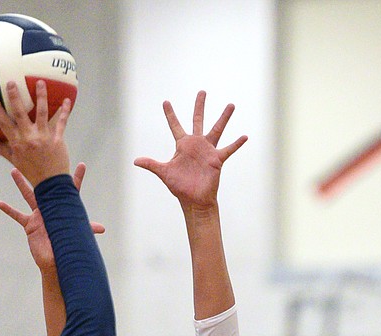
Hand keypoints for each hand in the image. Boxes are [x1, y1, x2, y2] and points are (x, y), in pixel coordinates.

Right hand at [0, 80, 70, 186]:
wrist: (51, 183)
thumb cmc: (31, 170)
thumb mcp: (12, 159)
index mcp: (17, 142)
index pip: (4, 123)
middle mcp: (30, 138)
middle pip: (21, 114)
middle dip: (15, 98)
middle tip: (11, 82)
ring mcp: (44, 137)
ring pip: (42, 113)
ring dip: (42, 97)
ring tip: (40, 82)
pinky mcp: (58, 139)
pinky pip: (61, 123)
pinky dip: (65, 111)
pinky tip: (68, 100)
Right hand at [0, 163, 104, 273]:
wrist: (55, 262)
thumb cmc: (68, 248)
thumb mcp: (76, 236)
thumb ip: (87, 229)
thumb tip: (102, 228)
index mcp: (64, 209)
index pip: (72, 190)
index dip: (78, 178)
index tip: (82, 165)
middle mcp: (51, 209)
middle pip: (45, 187)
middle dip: (40, 174)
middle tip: (36, 159)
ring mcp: (39, 215)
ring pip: (28, 196)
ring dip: (21, 184)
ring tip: (13, 171)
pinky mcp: (30, 225)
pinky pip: (17, 215)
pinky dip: (8, 210)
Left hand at [133, 91, 246, 211]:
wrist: (194, 199)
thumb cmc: (180, 187)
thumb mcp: (164, 172)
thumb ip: (152, 164)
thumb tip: (136, 161)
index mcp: (182, 145)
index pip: (175, 125)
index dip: (170, 114)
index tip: (165, 102)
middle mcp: (196, 144)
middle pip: (198, 120)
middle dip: (199, 106)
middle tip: (202, 91)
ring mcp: (207, 151)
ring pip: (217, 130)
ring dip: (224, 118)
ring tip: (231, 105)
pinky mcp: (217, 160)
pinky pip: (228, 149)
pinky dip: (236, 144)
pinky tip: (244, 136)